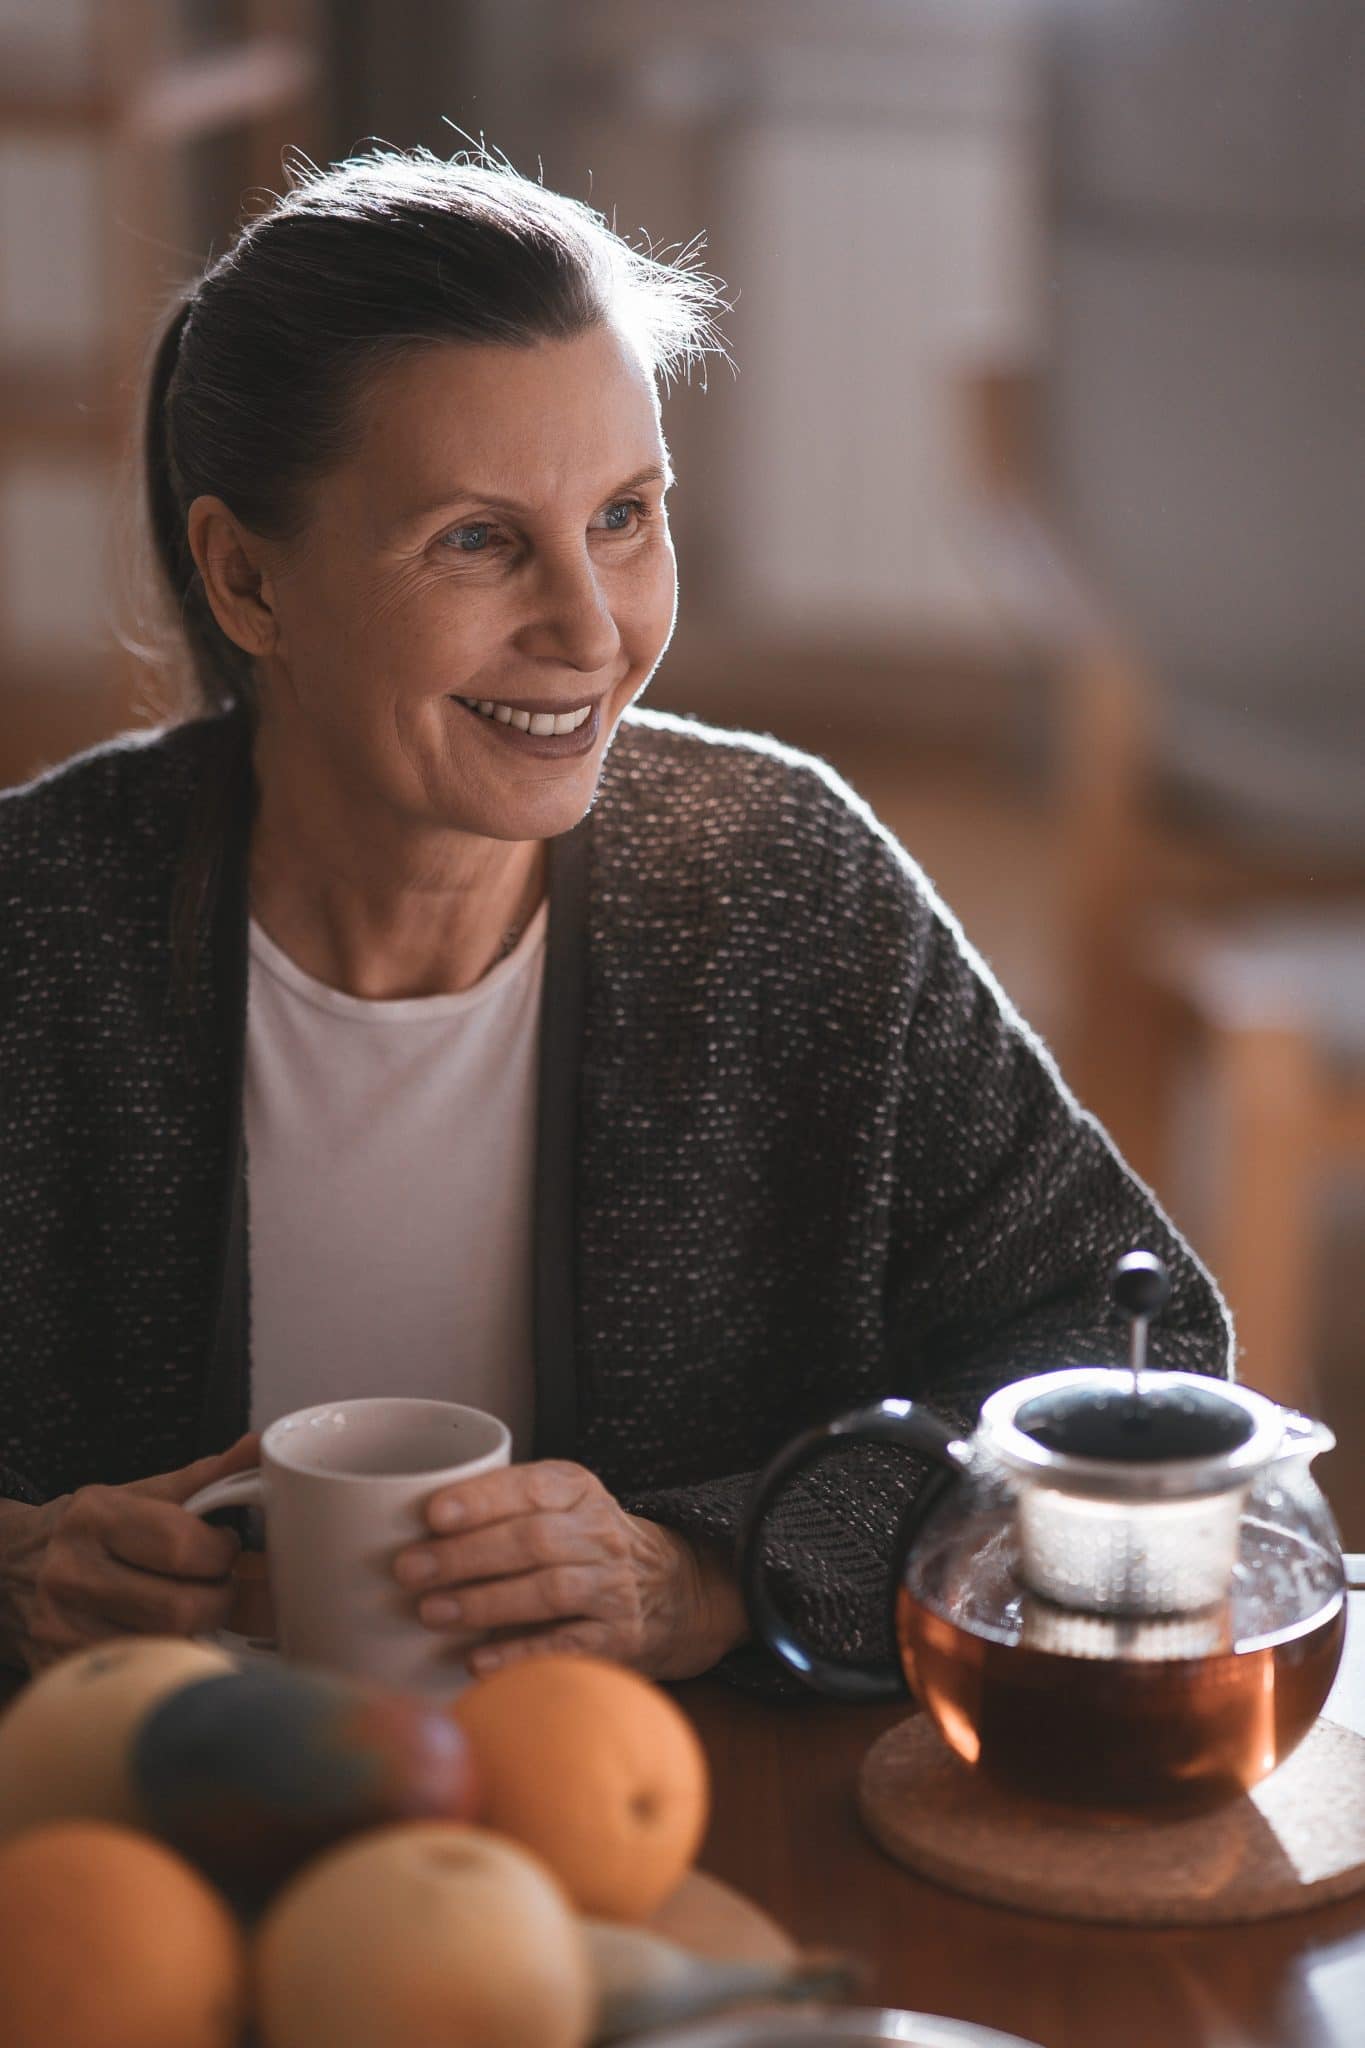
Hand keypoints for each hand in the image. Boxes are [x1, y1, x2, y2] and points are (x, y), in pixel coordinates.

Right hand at [0, 1434, 259, 1673]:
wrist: (6, 1570)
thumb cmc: (88, 1531)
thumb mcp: (136, 1494)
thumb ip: (203, 1477)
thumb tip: (258, 1446)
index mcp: (96, 1518)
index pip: (182, 1544)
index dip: (221, 1553)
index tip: (226, 1550)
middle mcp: (73, 1574)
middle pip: (179, 1608)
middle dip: (218, 1600)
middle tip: (218, 1589)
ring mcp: (62, 1629)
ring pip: (165, 1649)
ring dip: (197, 1635)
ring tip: (193, 1613)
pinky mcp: (61, 1670)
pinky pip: (139, 1676)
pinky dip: (167, 1662)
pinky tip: (166, 1642)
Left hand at [394, 1459, 748, 1681]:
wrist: (673, 1591)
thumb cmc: (584, 1545)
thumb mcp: (559, 1506)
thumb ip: (503, 1507)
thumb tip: (405, 1524)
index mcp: (578, 1490)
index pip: (532, 1486)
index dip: (483, 1499)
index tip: (432, 1514)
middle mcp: (600, 1533)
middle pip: (533, 1540)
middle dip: (465, 1555)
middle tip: (409, 1569)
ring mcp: (613, 1587)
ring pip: (549, 1589)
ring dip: (484, 1602)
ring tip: (430, 1612)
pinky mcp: (618, 1638)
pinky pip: (567, 1643)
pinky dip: (519, 1652)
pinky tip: (476, 1659)